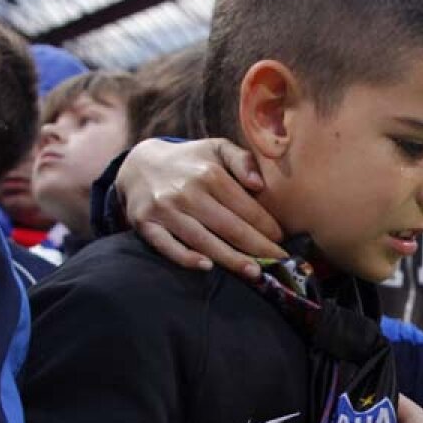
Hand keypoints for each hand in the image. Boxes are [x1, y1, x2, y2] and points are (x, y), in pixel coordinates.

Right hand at [117, 137, 285, 279]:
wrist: (139, 164)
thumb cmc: (191, 161)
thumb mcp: (217, 149)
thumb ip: (242, 161)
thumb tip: (260, 185)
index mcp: (209, 174)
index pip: (246, 207)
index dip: (267, 227)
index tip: (283, 240)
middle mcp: (186, 192)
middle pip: (229, 227)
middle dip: (258, 248)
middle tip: (279, 263)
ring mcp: (164, 209)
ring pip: (203, 240)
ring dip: (231, 260)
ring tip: (255, 273)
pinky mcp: (145, 223)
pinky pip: (167, 245)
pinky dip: (186, 258)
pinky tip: (207, 267)